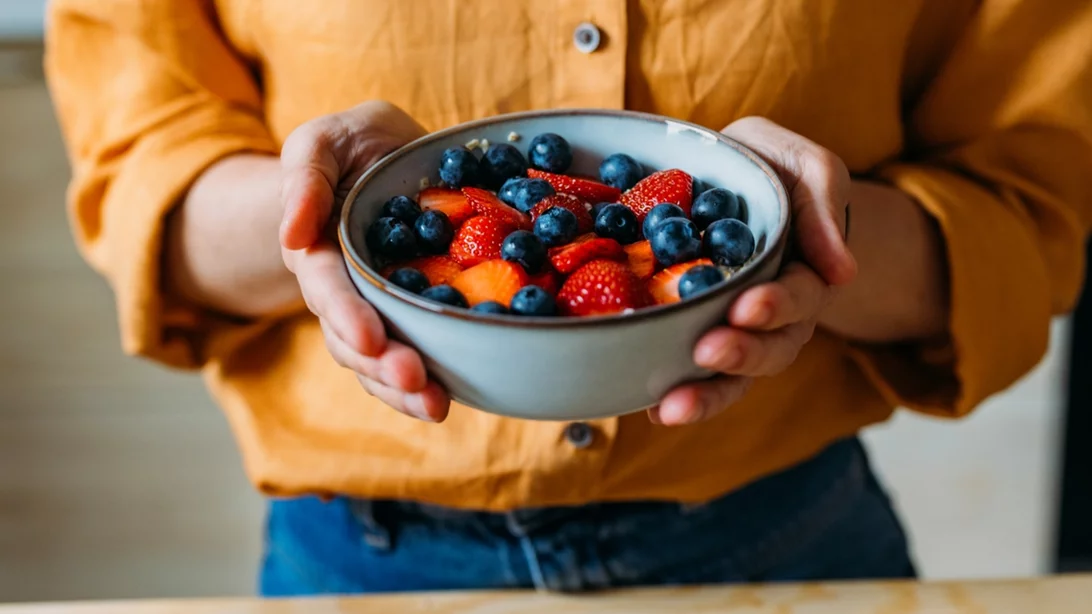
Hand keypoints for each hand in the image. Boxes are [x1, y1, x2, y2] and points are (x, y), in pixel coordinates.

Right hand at [279, 101, 450, 421]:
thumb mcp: (322, 141)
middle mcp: (345, 290)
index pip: (327, 289)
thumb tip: (292, 234)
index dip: (346, 315)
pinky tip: (455, 395)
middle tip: (414, 380)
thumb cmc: (351, 145)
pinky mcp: (416, 314)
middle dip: (381, 364)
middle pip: (353, 339)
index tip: (370, 338)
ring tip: (436, 405)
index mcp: (318, 251)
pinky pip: (419, 352)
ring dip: (405, 388)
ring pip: (381, 359)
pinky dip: (434, 377)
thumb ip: (305, 177)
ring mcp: (380, 308)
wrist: (389, 154)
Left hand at [649, 117, 857, 425]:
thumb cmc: (770, 168)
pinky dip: (670, 393)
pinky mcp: (695, 336)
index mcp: (805, 274)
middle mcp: (775, 315)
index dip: (776, 306)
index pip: (799, 297)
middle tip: (707, 352)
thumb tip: (843, 272)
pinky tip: (645, 409)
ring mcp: (735, 331)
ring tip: (671, 409)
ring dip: (705, 395)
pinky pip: (689, 374)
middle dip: (741, 355)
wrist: (726, 178)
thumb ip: (824, 203)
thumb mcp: (804, 166)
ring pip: (731, 376)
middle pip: (770, 350)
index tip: (748, 307)